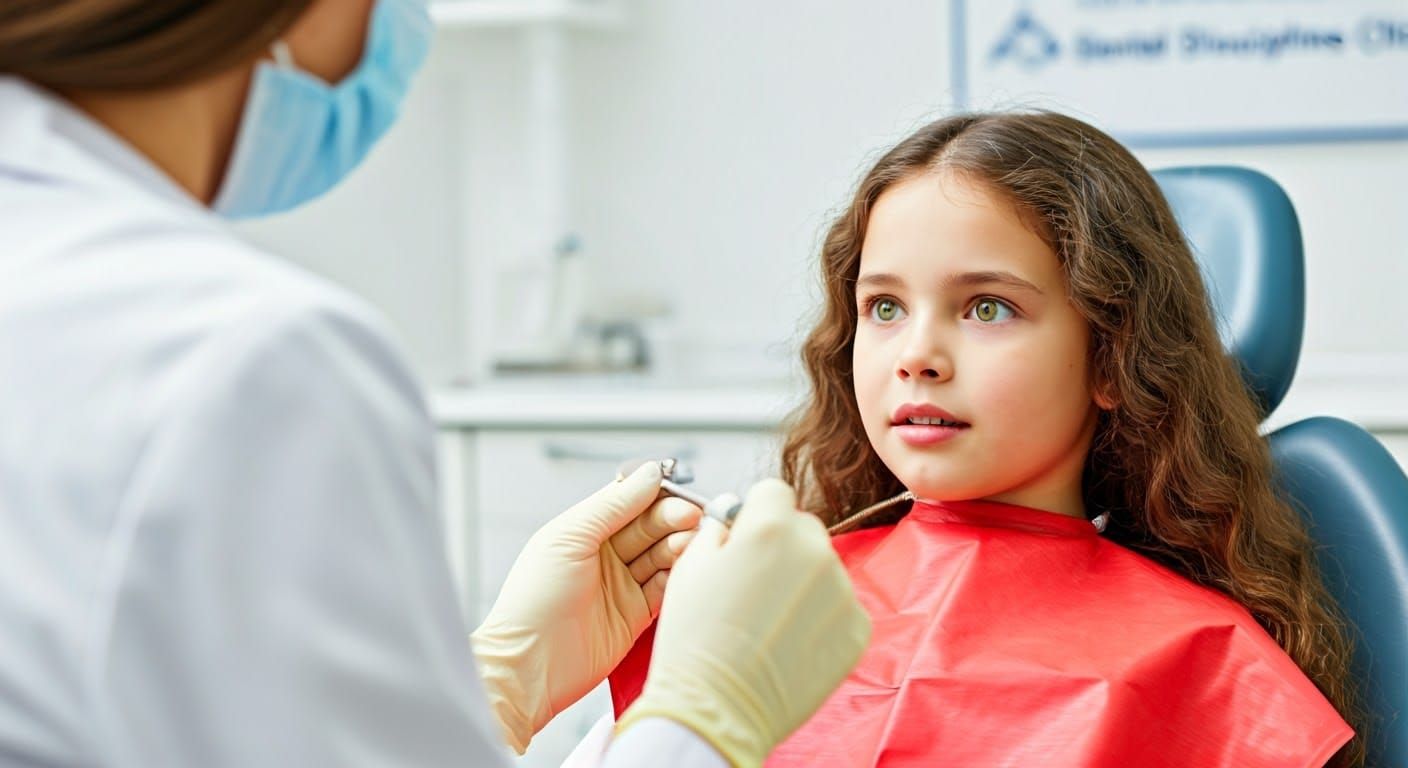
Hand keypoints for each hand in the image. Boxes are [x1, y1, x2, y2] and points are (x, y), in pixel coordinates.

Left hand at [471, 462, 701, 752]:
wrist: (529, 665)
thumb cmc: (533, 601)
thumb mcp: (570, 538)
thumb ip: (613, 505)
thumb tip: (650, 473)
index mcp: (585, 530)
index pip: (630, 500)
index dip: (657, 495)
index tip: (680, 493)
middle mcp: (605, 555)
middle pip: (651, 526)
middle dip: (674, 519)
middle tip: (695, 517)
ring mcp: (622, 585)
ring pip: (662, 555)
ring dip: (680, 546)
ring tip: (693, 541)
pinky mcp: (636, 616)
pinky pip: (666, 589)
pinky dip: (680, 577)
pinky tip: (690, 568)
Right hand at [617, 479, 870, 767]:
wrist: (718, 709)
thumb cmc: (696, 640)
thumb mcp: (690, 566)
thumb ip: (719, 530)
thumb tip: (733, 518)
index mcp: (770, 526)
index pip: (774, 492)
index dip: (756, 515)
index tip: (745, 540)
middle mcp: (814, 550)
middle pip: (803, 528)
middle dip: (782, 547)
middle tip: (754, 586)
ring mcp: (842, 591)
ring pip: (823, 568)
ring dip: (803, 583)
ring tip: (769, 621)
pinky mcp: (857, 628)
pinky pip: (841, 606)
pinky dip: (821, 618)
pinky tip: (790, 641)